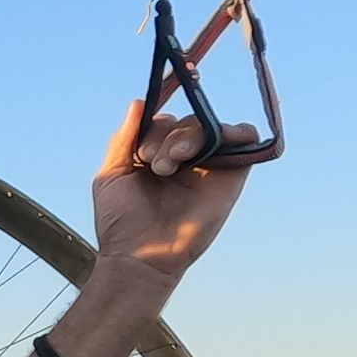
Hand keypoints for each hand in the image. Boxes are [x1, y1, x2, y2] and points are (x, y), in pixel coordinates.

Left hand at [90, 101, 259, 288]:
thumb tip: (139, 102)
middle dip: (166, 136)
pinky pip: (245, 137)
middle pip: (185, 121)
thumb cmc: (121, 222)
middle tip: (154, 163)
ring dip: (187, 136)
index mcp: (156, 154)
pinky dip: (236, 131)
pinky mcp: (231, 174)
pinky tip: (210, 145)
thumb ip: (124, 138)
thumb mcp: (111, 175)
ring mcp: (208, 165)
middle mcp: (183, 157)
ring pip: (208, 126)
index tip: (142, 150)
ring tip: (170, 164)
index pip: (163, 120)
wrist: (139, 255)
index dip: (156, 123)